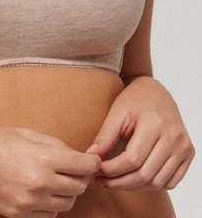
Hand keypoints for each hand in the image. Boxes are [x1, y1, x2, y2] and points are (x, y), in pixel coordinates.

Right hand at [0, 126, 100, 216]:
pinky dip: (51, 204)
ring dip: (67, 191)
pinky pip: (49, 215)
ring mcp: (28, 203)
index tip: (91, 158)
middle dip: (81, 175)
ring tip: (55, 176)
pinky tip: (40, 190)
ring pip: (67, 204)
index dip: (92, 161)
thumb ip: (53, 143)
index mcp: (41, 158)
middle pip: (79, 186)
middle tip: (73, 165)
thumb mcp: (22, 132)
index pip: (84, 166)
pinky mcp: (18, 216)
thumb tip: (75, 154)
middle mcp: (38, 183)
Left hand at [86, 76, 194, 190]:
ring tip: (115, 181)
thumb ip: (105, 136)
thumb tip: (91, 158)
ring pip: (158, 182)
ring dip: (134, 187)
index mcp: (155, 123)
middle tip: (102, 181)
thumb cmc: (134, 100)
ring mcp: (184, 147)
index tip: (96, 171)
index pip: (132, 159)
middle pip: (145, 174)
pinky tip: (134, 179)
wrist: (156, 93)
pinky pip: (171, 182)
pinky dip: (152, 185)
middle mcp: (174, 137)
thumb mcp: (117, 113)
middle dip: (120, 182)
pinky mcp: (189, 154)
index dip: (112, 170)